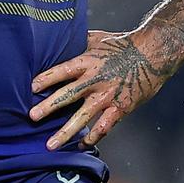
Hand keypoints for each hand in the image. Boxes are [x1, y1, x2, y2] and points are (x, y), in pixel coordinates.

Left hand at [29, 30, 168, 149]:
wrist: (152, 53)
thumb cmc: (121, 43)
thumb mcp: (95, 38)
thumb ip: (75, 42)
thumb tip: (55, 37)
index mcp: (87, 61)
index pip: (62, 70)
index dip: (46, 78)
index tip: (31, 87)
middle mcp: (95, 79)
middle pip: (68, 95)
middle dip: (48, 106)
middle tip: (32, 116)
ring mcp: (108, 95)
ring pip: (83, 117)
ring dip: (66, 131)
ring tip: (51, 144)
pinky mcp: (121, 107)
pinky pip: (104, 126)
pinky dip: (93, 136)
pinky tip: (82, 145)